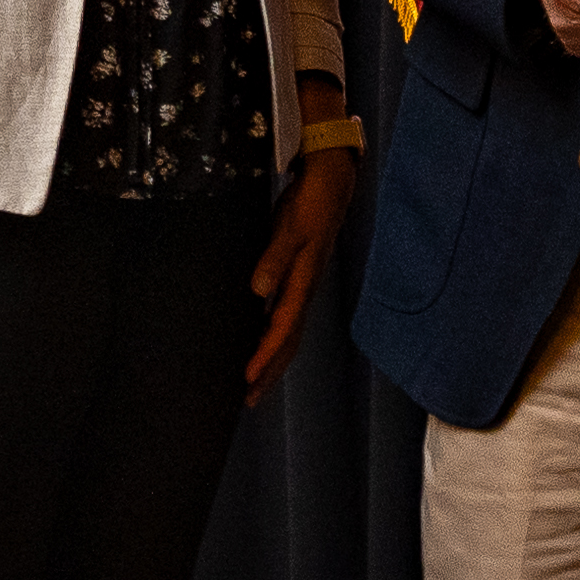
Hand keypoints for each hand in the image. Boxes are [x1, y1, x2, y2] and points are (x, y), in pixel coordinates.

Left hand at [247, 86, 359, 402]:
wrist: (332, 178)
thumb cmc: (310, 201)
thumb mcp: (291, 226)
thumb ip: (274, 258)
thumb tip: (258, 292)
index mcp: (302, 280)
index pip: (282, 330)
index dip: (265, 357)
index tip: (247, 381)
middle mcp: (305, 288)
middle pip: (289, 341)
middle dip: (269, 371)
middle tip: (248, 400)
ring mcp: (304, 283)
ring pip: (290, 332)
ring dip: (273, 359)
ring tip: (255, 383)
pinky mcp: (301, 274)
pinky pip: (287, 316)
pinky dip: (274, 335)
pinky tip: (262, 339)